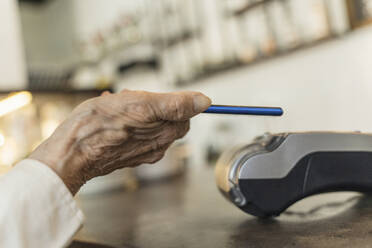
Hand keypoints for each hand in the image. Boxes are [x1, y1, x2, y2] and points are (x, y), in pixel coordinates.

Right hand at [29, 90, 210, 194]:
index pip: (185, 114)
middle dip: (149, 102)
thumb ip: (176, 103)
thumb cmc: (102, 126)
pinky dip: (123, 118)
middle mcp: (156, 145)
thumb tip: (204, 101)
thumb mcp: (142, 105)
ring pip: (146, 121)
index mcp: (165, 134)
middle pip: (165, 116)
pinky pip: (131, 130)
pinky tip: (108, 114)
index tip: (152, 96)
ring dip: (133, 108)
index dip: (171, 101)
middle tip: (130, 99)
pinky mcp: (124, 152)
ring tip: (115, 105)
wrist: (72, 150)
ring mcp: (139, 150)